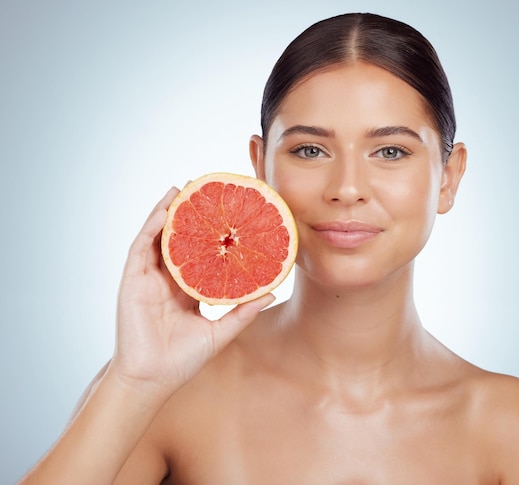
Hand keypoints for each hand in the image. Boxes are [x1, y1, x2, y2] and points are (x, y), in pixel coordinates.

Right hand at [110, 187, 273, 396]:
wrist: (153, 379)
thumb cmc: (183, 360)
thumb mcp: (220, 332)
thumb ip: (243, 311)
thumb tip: (272, 292)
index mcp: (187, 289)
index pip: (200, 253)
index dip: (211, 234)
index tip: (228, 214)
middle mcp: (168, 279)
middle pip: (179, 239)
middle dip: (189, 215)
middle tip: (204, 190)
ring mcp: (148, 277)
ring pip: (158, 237)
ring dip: (168, 212)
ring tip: (183, 188)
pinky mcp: (133, 280)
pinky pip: (142, 246)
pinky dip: (152, 226)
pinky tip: (165, 209)